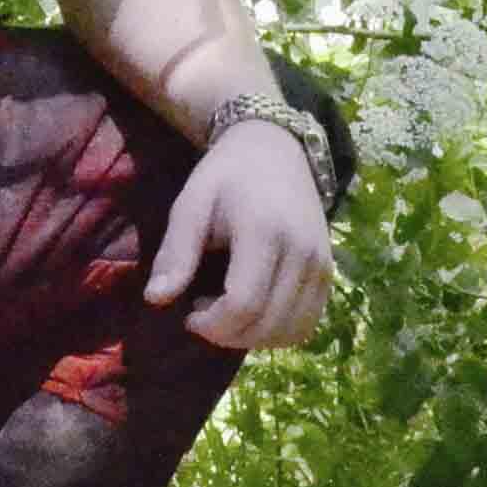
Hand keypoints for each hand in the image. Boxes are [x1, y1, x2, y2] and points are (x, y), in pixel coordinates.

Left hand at [150, 118, 337, 348]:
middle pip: (266, 324)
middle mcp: (303, 252)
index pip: (243, 303)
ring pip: (290, 332)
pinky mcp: (330, 273)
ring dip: (253, 337)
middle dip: (227, 334)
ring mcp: (322, 264)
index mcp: (265, 231)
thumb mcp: (192, 204)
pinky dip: (278, 332)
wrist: (278, 149)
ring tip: (230, 310)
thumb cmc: (227, 176)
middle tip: (204, 311)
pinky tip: (256, 311)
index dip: (212, 324)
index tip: (188, 312)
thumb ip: (175, 252)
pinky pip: (307, 324)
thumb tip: (156, 299)